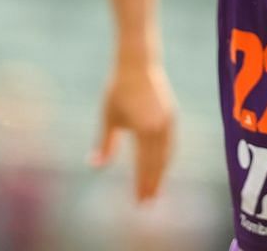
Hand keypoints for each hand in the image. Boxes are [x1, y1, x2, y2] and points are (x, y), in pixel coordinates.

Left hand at [91, 56, 175, 201]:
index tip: (139, 201)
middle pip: (158, 163)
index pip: (144, 165)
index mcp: (145, 129)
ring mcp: (169, 122)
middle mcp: (160, 128)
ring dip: (162, 173)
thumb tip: (95, 165)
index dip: (142, 184)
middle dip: (153, 183)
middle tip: (148, 202)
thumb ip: (105, 143)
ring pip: (167, 155)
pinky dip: (166, 158)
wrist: (138, 64)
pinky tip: (162, 166)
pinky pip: (171, 144)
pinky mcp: (172, 116)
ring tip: (156, 188)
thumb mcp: (109, 117)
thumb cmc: (119, 90)